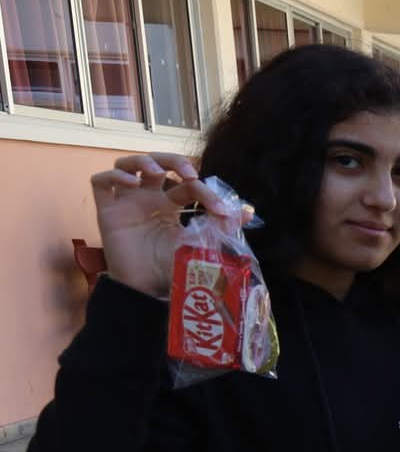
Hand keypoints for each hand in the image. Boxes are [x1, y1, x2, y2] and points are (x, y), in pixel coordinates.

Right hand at [88, 153, 239, 298]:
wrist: (146, 290)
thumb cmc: (171, 269)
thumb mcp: (200, 246)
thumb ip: (221, 228)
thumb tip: (247, 211)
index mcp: (171, 205)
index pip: (188, 186)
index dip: (205, 192)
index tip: (221, 211)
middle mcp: (148, 199)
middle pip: (156, 162)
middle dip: (173, 160)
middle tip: (190, 174)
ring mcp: (127, 203)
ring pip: (126, 165)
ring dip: (141, 160)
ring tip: (156, 170)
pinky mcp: (107, 211)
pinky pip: (100, 182)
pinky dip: (114, 176)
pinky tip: (130, 183)